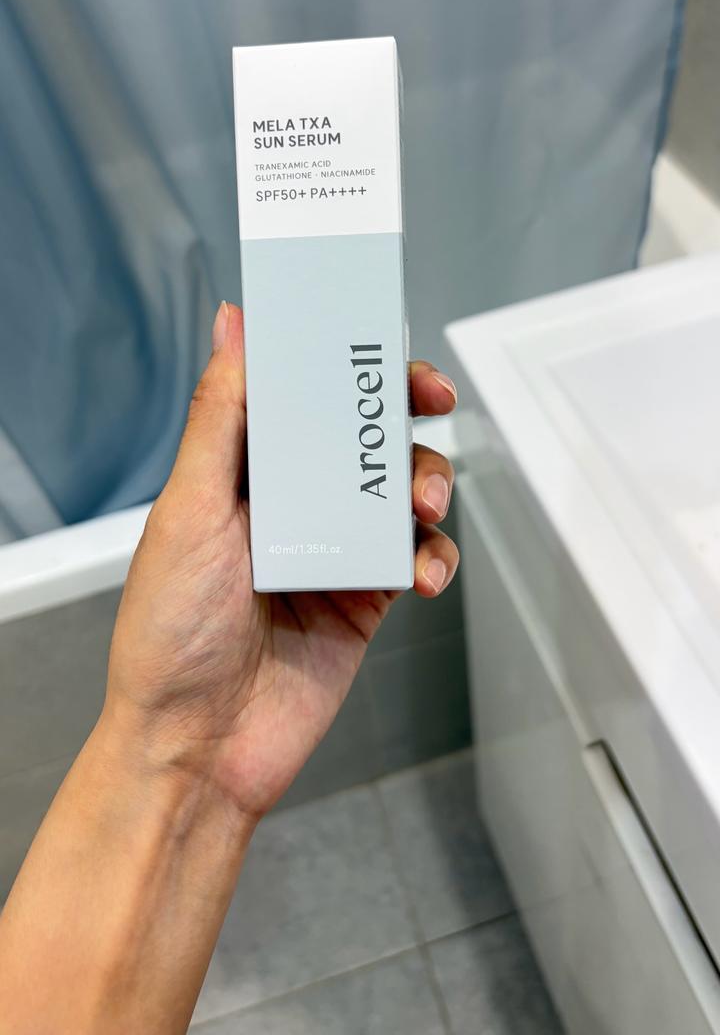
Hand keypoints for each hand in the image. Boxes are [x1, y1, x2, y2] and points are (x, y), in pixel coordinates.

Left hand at [104, 302, 458, 821]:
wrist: (198, 749)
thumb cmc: (169, 635)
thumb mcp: (189, 510)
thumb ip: (221, 416)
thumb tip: (232, 326)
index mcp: (241, 473)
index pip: (300, 395)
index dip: (341, 362)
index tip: (376, 341)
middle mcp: (290, 505)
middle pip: (361, 434)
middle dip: (403, 410)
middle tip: (431, 399)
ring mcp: (332, 550)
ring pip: (399, 490)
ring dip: (427, 480)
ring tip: (426, 501)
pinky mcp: (365, 598)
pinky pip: (415, 557)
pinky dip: (433, 555)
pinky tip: (423, 571)